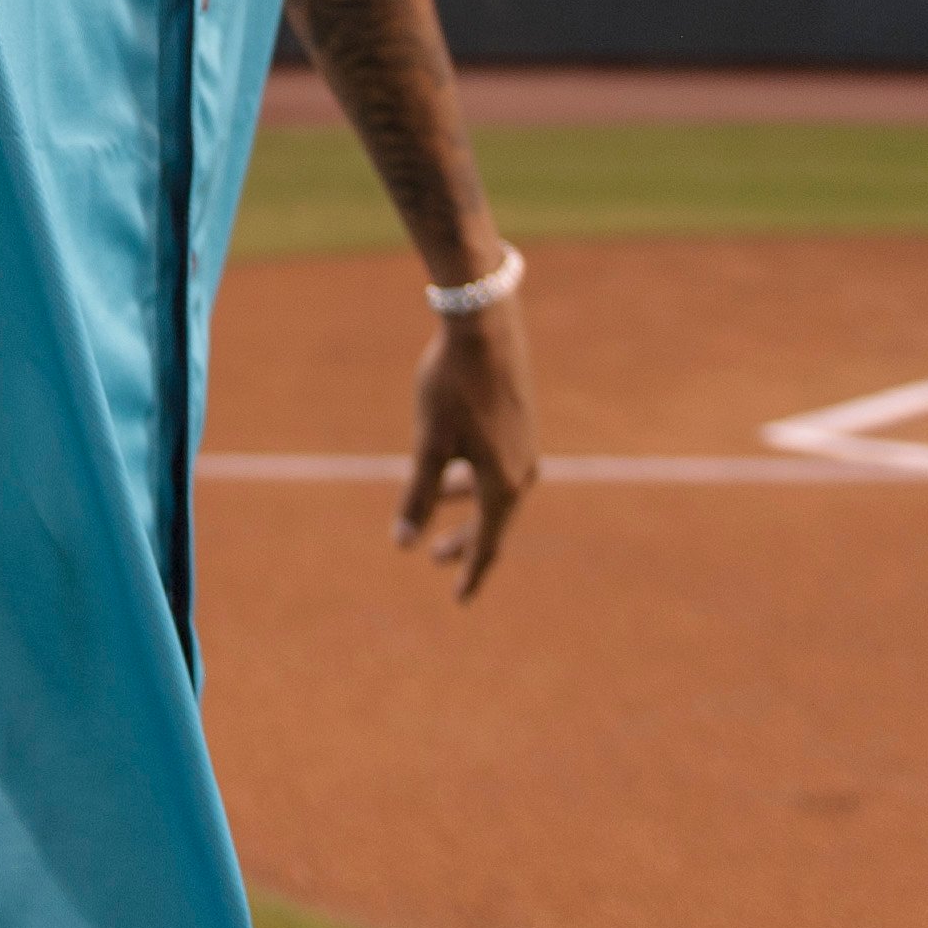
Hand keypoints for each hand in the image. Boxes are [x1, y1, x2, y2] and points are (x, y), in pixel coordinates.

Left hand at [398, 296, 538, 601]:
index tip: (459, 600)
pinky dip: (474, 476)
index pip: (487, 545)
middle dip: (463, 541)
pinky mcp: (520, 423)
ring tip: (438, 501)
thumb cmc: (453, 386)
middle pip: (492, 521)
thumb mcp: (429, 442)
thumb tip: (403, 544)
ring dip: (464, 502)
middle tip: (436, 559)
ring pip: (493, 489)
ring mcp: (525, 446)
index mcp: (503, 485)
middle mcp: (522, 471)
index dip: (470, 573)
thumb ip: (418, 494)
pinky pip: (497, 465)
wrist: (485, 327)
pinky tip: (453, 460)